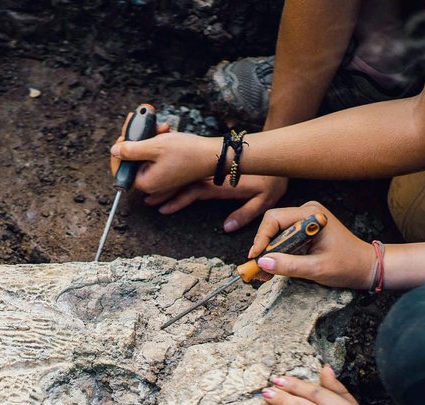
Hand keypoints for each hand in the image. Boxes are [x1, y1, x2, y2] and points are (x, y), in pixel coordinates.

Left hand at [110, 130, 221, 195]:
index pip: (121, 169)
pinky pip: (156, 155)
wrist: (214, 154)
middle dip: (138, 138)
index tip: (125, 136)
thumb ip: (131, 149)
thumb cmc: (187, 152)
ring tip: (162, 127)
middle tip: (143, 122)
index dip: (119, 151)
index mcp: (145, 182)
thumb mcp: (154, 147)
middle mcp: (151, 182)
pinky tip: (166, 131)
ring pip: (145, 154)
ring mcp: (160, 176)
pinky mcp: (169, 169)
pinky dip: (159, 142)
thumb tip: (114, 151)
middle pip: (133, 159)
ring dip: (150, 137)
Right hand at [143, 174, 288, 231]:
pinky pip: (192, 172)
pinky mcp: (215, 167)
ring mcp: (213, 170)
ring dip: (167, 182)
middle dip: (163, 190)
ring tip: (150, 188)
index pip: (193, 192)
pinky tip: (167, 179)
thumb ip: (244, 214)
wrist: (278, 156)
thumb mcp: (264, 200)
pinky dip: (178, 177)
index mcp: (222, 184)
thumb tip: (226, 227)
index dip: (176, 200)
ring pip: (184, 176)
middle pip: (182, 182)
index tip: (161, 208)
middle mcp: (214, 175)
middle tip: (146, 197)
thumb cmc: (274, 179)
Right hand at [249, 201, 376, 288]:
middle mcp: (307, 212)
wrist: (365, 266)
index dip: (261, 238)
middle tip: (259, 267)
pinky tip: (275, 266)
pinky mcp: (304, 228)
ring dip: (269, 250)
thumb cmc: (347, 265)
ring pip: (275, 231)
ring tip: (265, 270)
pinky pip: (283, 236)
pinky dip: (277, 251)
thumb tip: (263, 262)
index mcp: (312, 215)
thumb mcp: (316, 269)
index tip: (255, 258)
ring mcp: (305, 219)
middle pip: (272, 223)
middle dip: (263, 245)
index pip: (274, 219)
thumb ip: (289, 265)